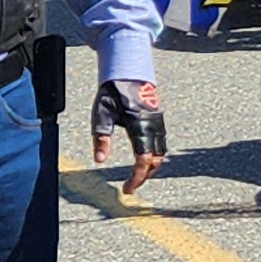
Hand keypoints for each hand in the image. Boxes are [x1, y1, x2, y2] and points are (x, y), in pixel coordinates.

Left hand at [91, 78, 167, 197]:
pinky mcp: (158, 121)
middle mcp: (154, 126)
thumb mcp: (101, 115)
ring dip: (149, 168)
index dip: (137, 177)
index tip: (127, 189)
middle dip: (143, 176)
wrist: (127, 71)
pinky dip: (153, 157)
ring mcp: (159, 123)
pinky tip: (142, 162)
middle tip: (129, 187)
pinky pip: (160, 145)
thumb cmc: (112, 92)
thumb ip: (101, 138)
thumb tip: (99, 160)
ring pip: (160, 154)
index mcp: (140, 126)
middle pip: (155, 160)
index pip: (143, 160)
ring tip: (135, 177)